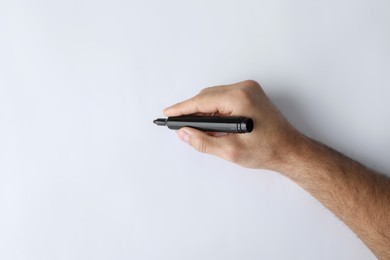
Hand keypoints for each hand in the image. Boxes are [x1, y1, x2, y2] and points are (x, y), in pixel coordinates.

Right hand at [164, 80, 300, 168]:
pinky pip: (223, 99)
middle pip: (207, 96)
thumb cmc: (267, 150)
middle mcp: (244, 88)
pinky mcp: (250, 95)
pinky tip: (210, 123)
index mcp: (239, 98)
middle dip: (192, 111)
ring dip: (203, 111)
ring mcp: (248, 90)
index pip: (202, 101)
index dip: (182, 108)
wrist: (290, 150)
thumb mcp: (230, 150)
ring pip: (214, 97)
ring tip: (194, 128)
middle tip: (179, 125)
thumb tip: (184, 133)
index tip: (168, 113)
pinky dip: (214, 110)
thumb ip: (203, 141)